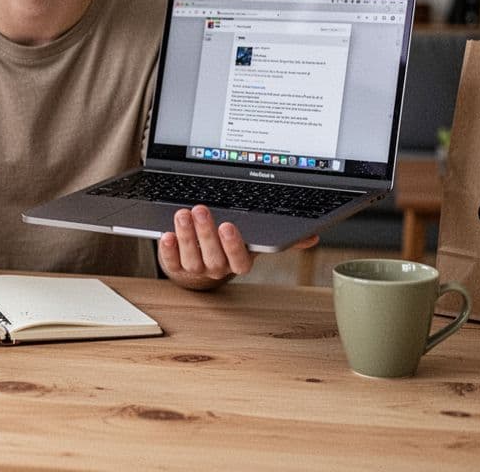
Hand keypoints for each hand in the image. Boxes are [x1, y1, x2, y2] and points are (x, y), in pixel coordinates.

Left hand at [158, 205, 319, 290]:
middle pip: (213, 257)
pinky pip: (171, 262)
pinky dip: (168, 250)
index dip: (233, 245)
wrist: (202, 264)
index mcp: (239, 262)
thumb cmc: (230, 245)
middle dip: (206, 234)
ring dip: (186, 237)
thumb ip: (280, 236)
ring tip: (182, 214)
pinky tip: (165, 235)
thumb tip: (313, 235)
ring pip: (191, 259)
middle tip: (201, 210)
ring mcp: (196, 269)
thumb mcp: (256, 240)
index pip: (240, 260)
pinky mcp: (175, 266)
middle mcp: (218, 268)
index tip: (229, 225)